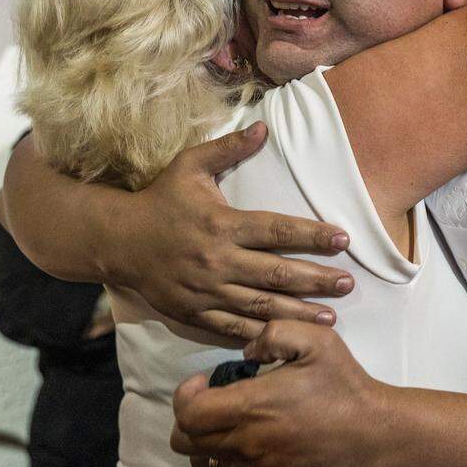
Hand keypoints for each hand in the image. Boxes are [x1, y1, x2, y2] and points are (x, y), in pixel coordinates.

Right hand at [115, 124, 355, 339]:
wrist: (117, 240)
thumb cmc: (160, 199)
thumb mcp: (190, 165)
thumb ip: (228, 148)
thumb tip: (264, 128)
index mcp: (222, 224)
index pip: (277, 230)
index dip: (312, 235)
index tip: (343, 239)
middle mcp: (218, 260)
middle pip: (277, 273)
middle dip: (317, 280)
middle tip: (349, 283)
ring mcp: (207, 290)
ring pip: (260, 306)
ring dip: (298, 313)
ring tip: (331, 318)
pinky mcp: (194, 312)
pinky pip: (233, 328)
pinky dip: (262, 336)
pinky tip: (287, 338)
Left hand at [171, 320, 388, 466]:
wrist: (372, 434)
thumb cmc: (344, 386)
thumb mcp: (316, 339)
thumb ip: (273, 333)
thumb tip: (247, 351)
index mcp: (252, 407)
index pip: (188, 413)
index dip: (186, 394)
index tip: (204, 380)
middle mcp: (247, 443)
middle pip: (185, 440)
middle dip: (190, 415)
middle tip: (213, 397)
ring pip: (202, 461)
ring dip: (204, 438)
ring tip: (227, 417)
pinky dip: (226, 457)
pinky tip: (249, 437)